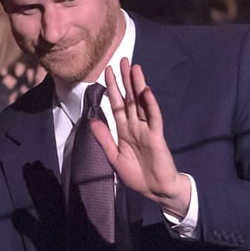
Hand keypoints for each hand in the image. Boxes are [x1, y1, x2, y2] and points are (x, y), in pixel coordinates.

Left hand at [96, 59, 190, 218]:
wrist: (155, 190)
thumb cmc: (138, 176)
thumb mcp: (114, 157)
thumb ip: (104, 139)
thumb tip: (92, 119)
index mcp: (124, 130)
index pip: (117, 104)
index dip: (112, 88)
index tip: (107, 71)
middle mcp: (135, 126)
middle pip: (130, 98)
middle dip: (126, 80)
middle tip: (123, 60)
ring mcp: (147, 130)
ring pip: (142, 103)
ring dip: (138, 86)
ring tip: (135, 68)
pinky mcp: (157, 136)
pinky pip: (153, 117)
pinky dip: (150, 104)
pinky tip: (146, 91)